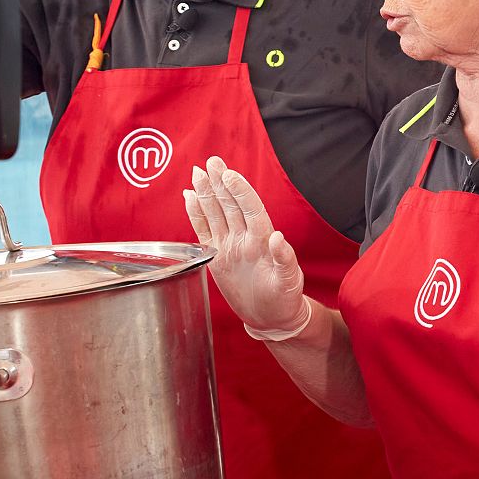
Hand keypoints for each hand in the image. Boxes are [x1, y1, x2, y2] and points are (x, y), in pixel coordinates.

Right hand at [184, 156, 311, 339]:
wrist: (270, 317)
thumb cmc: (284, 299)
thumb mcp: (289, 282)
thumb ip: (285, 260)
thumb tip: (277, 237)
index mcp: (262, 240)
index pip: (249, 209)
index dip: (240, 191)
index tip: (229, 174)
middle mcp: (244, 238)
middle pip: (230, 205)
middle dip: (220, 183)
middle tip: (211, 161)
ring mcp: (229, 245)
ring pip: (216, 213)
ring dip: (207, 192)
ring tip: (198, 172)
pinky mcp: (216, 256)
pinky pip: (204, 230)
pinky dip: (196, 214)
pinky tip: (189, 197)